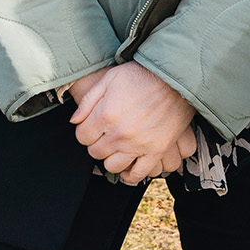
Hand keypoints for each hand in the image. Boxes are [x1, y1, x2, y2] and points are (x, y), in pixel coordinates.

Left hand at [70, 63, 196, 181]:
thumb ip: (88, 101)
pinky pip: (138, 174)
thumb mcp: (109, 78)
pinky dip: (130, 175)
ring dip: (111, 158)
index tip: (92, 127)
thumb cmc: (141, 74)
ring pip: (113, 166)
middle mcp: (120, 134)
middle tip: (105, 135)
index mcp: (106, 115)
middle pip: (96, 152)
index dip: (85, 131)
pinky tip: (128, 168)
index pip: (82, 137)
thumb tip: (75, 121)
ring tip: (117, 148)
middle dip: (97, 144)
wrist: (174, 77)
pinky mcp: (156, 150)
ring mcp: (138, 144)